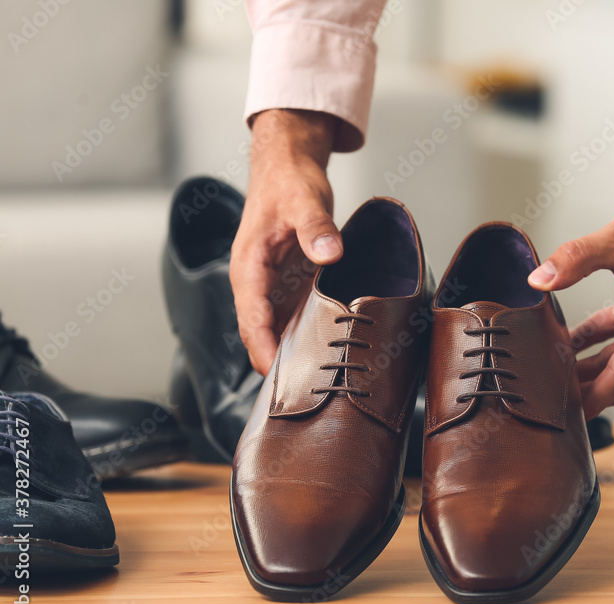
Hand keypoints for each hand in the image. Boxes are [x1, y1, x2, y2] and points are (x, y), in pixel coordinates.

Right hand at [231, 109, 340, 374]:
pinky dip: (308, 335)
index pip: (250, 317)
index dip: (262, 347)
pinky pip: (295, 317)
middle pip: (261, 332)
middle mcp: (257, 282)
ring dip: (293, 353)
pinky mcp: (291, 284)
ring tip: (318, 384)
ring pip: (278, 329)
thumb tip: (329, 252)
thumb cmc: (289, 182)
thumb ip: (316, 227)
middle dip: (277, 362)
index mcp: (249, 267)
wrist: (289, 166)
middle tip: (303, 392)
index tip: (276, 375)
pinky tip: (328, 352)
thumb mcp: (305, 200)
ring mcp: (274, 285)